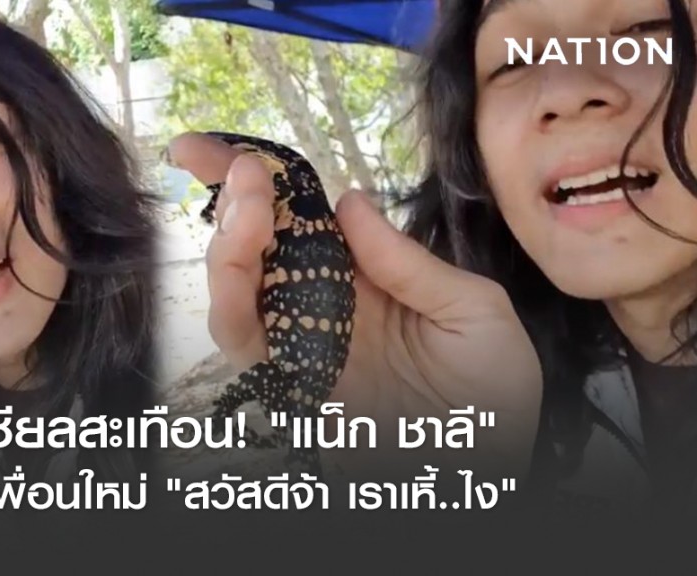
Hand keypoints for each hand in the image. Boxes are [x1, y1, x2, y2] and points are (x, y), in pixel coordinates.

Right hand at [165, 132, 542, 478]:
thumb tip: (348, 201)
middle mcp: (322, 305)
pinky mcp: (291, 384)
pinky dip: (232, 301)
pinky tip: (244, 264)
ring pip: (237, 288)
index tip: (217, 147)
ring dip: (231, 242)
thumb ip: (409, 262)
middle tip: (240, 167)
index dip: (258, 180)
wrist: (489, 471)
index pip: (301, 217)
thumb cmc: (493, 396)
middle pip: (256, 244)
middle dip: (234, 197)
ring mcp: (302, 343)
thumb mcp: (473, 312)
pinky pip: (245, 341)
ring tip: (249, 208)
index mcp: (364, 276)